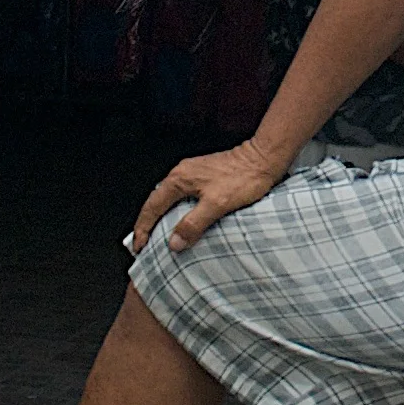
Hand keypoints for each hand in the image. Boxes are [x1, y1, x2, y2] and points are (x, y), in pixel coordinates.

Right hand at [132, 139, 285, 255]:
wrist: (264, 158)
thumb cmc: (244, 178)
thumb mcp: (217, 204)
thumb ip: (194, 223)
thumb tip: (174, 242)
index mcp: (180, 179)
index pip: (152, 207)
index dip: (143, 228)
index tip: (139, 246)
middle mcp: (182, 173)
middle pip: (156, 201)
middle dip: (148, 223)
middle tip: (144, 243)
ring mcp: (193, 172)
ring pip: (169, 198)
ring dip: (161, 216)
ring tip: (160, 235)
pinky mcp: (204, 175)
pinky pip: (181, 195)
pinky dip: (175, 210)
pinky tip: (182, 219)